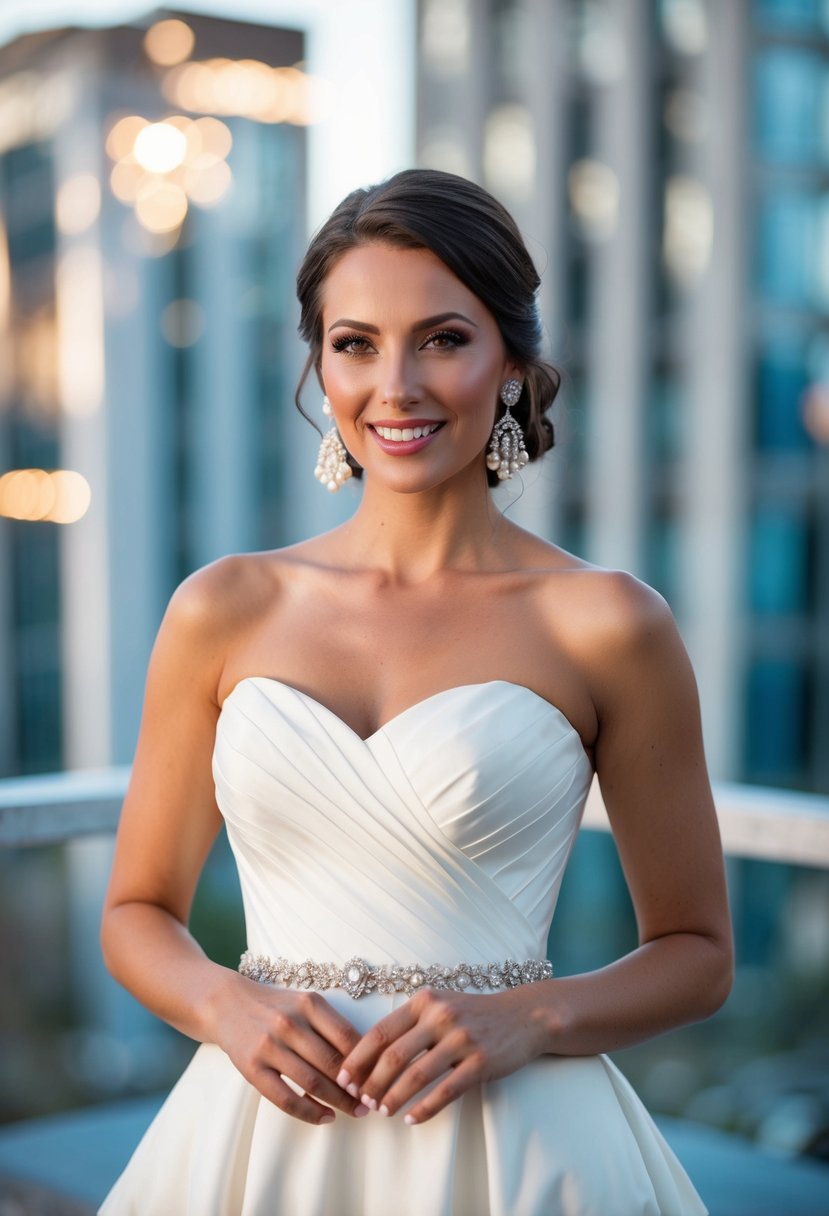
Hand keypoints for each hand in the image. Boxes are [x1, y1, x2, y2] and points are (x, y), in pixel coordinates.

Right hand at [216, 975, 370, 1124]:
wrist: (227, 1004)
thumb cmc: (276, 1006)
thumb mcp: (305, 1004)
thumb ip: (331, 1026)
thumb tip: (365, 1061)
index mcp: (309, 1003)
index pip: (347, 1037)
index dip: (366, 1062)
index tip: (379, 1078)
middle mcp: (290, 1023)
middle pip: (332, 1063)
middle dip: (355, 1088)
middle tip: (371, 1102)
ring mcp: (269, 1046)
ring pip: (312, 1083)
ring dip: (338, 1103)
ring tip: (354, 1112)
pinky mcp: (252, 1068)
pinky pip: (285, 1099)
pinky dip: (309, 1112)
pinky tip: (325, 1117)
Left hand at [335, 985, 549, 1123]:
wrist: (523, 1016)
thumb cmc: (473, 1014)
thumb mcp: (440, 1006)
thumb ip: (409, 1023)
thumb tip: (368, 1057)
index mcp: (425, 1001)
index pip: (381, 1032)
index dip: (358, 1058)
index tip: (343, 1079)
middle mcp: (441, 1016)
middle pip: (394, 1056)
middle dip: (372, 1083)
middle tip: (361, 1102)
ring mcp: (462, 1039)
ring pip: (416, 1076)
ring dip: (394, 1098)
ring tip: (382, 1112)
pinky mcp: (480, 1062)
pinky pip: (445, 1091)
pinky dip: (424, 1109)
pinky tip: (411, 1119)